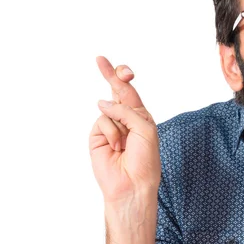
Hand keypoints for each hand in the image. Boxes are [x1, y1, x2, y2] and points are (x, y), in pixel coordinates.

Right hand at [89, 57, 160, 203]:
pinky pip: (102, 121)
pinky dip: (111, 132)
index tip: (120, 67)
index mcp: (140, 116)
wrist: (133, 184)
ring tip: (125, 142)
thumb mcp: (145, 129)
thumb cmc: (145, 159)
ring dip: (119, 123)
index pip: (129, 91)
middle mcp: (124, 119)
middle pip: (116, 91)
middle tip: (100, 60)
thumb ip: (126, 111)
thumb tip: (102, 102)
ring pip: (109, 108)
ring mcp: (110, 127)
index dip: (123, 77)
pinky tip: (116, 146)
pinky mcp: (97, 136)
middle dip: (110, 75)